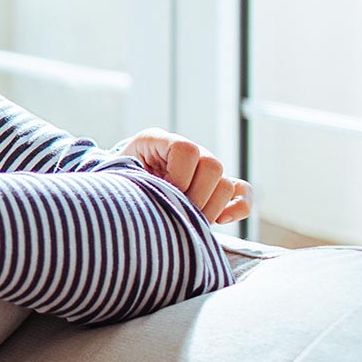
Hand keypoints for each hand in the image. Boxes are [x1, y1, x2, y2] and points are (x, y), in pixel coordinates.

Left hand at [115, 128, 252, 224]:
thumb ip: (138, 179)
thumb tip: (160, 198)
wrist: (120, 194)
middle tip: (176, 212)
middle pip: (212, 166)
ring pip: (226, 185)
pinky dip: (238, 208)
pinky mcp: (216, 189)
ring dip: (210, 209)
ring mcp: (204, 170)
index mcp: (160, 141)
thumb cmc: (119, 185)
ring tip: (187, 220)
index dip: (178, 176)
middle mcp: (188, 152)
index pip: (186, 150)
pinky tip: (220, 220)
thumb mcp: (121, 177)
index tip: (162, 192)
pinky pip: (242, 193)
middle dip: (195, 196)